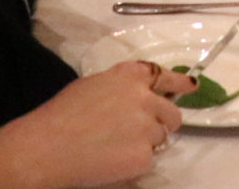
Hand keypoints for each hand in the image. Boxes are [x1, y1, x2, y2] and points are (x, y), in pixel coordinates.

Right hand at [0, 61, 188, 187]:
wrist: (48, 146)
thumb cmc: (62, 114)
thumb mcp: (93, 86)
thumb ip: (121, 88)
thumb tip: (140, 97)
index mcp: (129, 76)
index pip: (164, 76)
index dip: (179, 83)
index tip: (191, 86)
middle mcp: (144, 97)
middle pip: (171, 112)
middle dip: (162, 122)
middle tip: (141, 132)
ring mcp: (146, 127)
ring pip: (160, 138)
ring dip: (145, 143)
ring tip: (115, 146)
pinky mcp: (144, 155)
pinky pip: (148, 160)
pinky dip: (135, 162)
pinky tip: (112, 160)